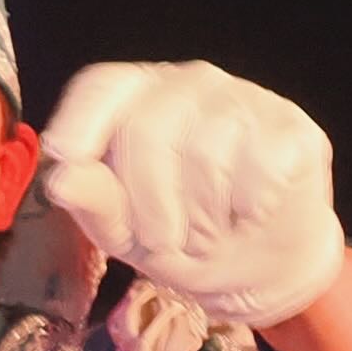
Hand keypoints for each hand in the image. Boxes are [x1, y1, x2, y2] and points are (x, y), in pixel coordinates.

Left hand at [38, 61, 345, 333]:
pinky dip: (250, 207)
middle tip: (163, 242)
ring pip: (206, 153)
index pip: (103, 87)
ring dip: (202, 217)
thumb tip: (62, 179)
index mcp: (138, 97)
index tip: (66, 154)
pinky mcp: (290, 127)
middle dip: (149, 204)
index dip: (82, 120)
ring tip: (208, 233)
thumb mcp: (123, 230)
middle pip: (149, 130)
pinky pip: (260, 166)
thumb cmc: (181, 235)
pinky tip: (251, 215)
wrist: (258, 266)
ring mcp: (244, 99)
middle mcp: (189, 84)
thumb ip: (94, 201)